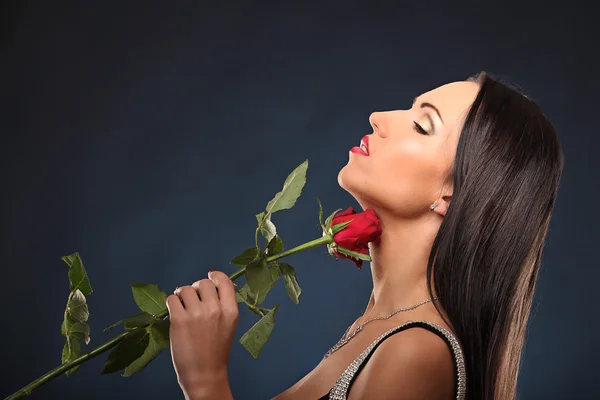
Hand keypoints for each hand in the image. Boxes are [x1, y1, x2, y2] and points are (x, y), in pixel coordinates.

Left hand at [166, 270, 238, 398]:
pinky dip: (172, 303)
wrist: (204, 374)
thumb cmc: (215, 350)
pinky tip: (175, 313)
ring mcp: (197, 314)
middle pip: (203, 283)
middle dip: (196, 288)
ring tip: (182, 305)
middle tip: (192, 298)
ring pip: (186, 289)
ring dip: (182, 295)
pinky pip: (172, 299)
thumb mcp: (229, 325)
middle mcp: (215, 310)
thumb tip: (211, 282)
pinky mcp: (179, 320)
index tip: (210, 277)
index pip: (224, 281)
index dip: (215, 276)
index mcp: (231, 311)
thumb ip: (223, 305)